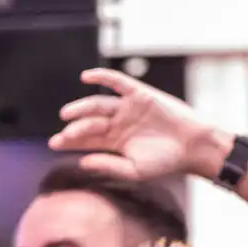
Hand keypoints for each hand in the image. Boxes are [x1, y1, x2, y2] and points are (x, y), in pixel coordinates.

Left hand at [49, 67, 229, 181]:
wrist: (193, 146)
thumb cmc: (165, 161)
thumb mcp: (134, 169)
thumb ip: (108, 165)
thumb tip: (82, 162)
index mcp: (114, 141)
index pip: (86, 140)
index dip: (70, 141)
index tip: (54, 144)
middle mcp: (117, 123)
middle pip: (89, 122)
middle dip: (75, 129)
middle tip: (63, 135)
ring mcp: (127, 108)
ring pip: (98, 105)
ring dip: (81, 107)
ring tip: (67, 114)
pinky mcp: (140, 95)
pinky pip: (118, 82)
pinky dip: (102, 77)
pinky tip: (86, 77)